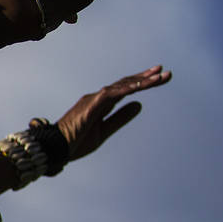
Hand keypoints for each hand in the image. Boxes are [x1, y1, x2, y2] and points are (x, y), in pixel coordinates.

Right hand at [56, 65, 170, 161]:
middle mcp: (98, 98)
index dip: (142, 83)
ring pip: (121, 87)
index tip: (159, 78)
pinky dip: (126, 89)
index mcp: (101, 104)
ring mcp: (93, 100)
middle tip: (165, 73)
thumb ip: (121, 118)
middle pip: (125, 84)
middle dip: (146, 78)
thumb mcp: (105, 131)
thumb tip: (139, 104)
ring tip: (159, 77)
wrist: (57, 148)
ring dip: (141, 81)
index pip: (124, 90)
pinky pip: (111, 94)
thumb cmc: (76, 142)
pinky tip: (140, 86)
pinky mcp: (91, 105)